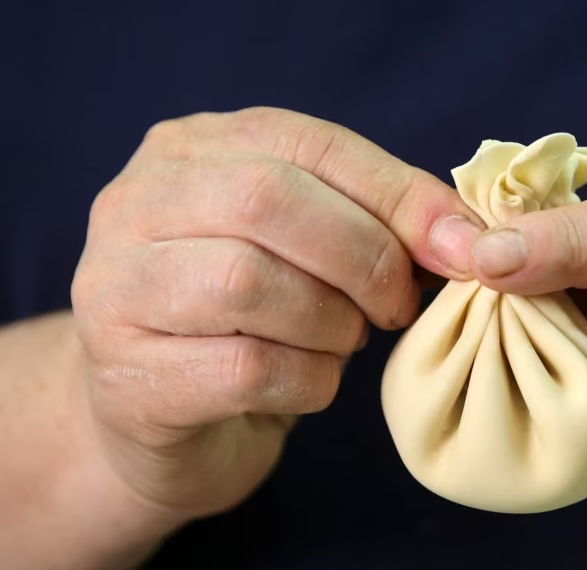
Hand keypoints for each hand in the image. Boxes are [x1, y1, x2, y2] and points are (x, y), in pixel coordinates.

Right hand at [70, 107, 483, 523]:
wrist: (163, 423)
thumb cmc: (254, 322)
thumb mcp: (309, 250)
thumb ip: (378, 224)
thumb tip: (470, 238)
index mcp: (190, 150)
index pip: (309, 143)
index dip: (398, 194)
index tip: (462, 246)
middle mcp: (136, 204)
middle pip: (268, 199)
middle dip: (365, 256)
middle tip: (397, 305)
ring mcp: (116, 289)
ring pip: (249, 283)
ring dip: (332, 322)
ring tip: (343, 340)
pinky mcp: (129, 378)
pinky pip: (247, 368)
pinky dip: (310, 380)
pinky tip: (310, 383)